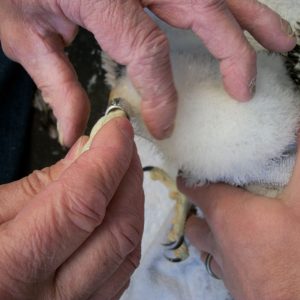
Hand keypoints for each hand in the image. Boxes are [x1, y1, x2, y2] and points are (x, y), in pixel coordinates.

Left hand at [0, 1, 295, 143]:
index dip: (163, 94)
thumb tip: (76, 133)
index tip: (164, 125)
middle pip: (202, 10)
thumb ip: (56, 85)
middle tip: (245, 90)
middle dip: (231, 53)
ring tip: (280, 43)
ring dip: (251, 16)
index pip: (149, 51)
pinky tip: (244, 14)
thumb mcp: (22, 34)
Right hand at [0, 117, 143, 298]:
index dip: (108, 157)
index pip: (82, 202)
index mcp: (7, 273)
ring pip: (128, 251)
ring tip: (122, 171)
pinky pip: (122, 268)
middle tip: (123, 146)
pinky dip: (126, 231)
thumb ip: (41, 185)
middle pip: (118, 229)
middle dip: (129, 177)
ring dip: (133, 202)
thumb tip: (89, 151)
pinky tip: (117, 207)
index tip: (118, 127)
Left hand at [178, 146, 299, 299]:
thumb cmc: (295, 254)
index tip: (188, 169)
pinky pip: (220, 264)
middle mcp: (217, 240)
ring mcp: (224, 266)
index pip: (193, 189)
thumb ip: (299, 164)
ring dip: (209, 233)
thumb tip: (297, 127)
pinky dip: (225, 254)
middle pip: (193, 222)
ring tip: (226, 223)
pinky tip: (245, 252)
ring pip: (204, 245)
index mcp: (225, 213)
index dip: (188, 177)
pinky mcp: (236, 286)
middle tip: (213, 198)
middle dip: (198, 210)